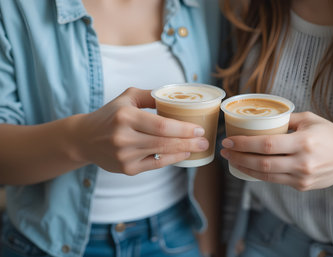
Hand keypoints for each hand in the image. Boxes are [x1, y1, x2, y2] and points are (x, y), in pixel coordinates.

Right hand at [71, 87, 208, 174]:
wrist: (84, 139)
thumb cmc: (110, 115)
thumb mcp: (127, 98)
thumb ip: (151, 95)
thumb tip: (176, 96)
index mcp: (125, 116)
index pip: (161, 125)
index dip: (183, 129)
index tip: (199, 128)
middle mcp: (124, 137)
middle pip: (164, 142)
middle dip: (189, 141)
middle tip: (206, 140)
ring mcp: (124, 155)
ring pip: (161, 154)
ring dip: (183, 151)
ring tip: (199, 147)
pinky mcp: (126, 169)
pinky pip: (155, 165)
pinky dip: (171, 159)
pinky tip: (183, 153)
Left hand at [220, 112, 332, 190]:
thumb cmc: (331, 134)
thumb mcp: (310, 119)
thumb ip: (286, 119)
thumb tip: (262, 117)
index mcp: (304, 141)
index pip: (266, 144)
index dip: (244, 144)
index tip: (229, 139)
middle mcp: (302, 162)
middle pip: (262, 163)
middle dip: (239, 157)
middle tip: (225, 151)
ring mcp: (302, 177)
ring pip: (266, 175)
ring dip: (245, 168)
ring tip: (232, 160)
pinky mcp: (302, 186)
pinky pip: (275, 180)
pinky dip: (259, 174)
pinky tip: (249, 167)